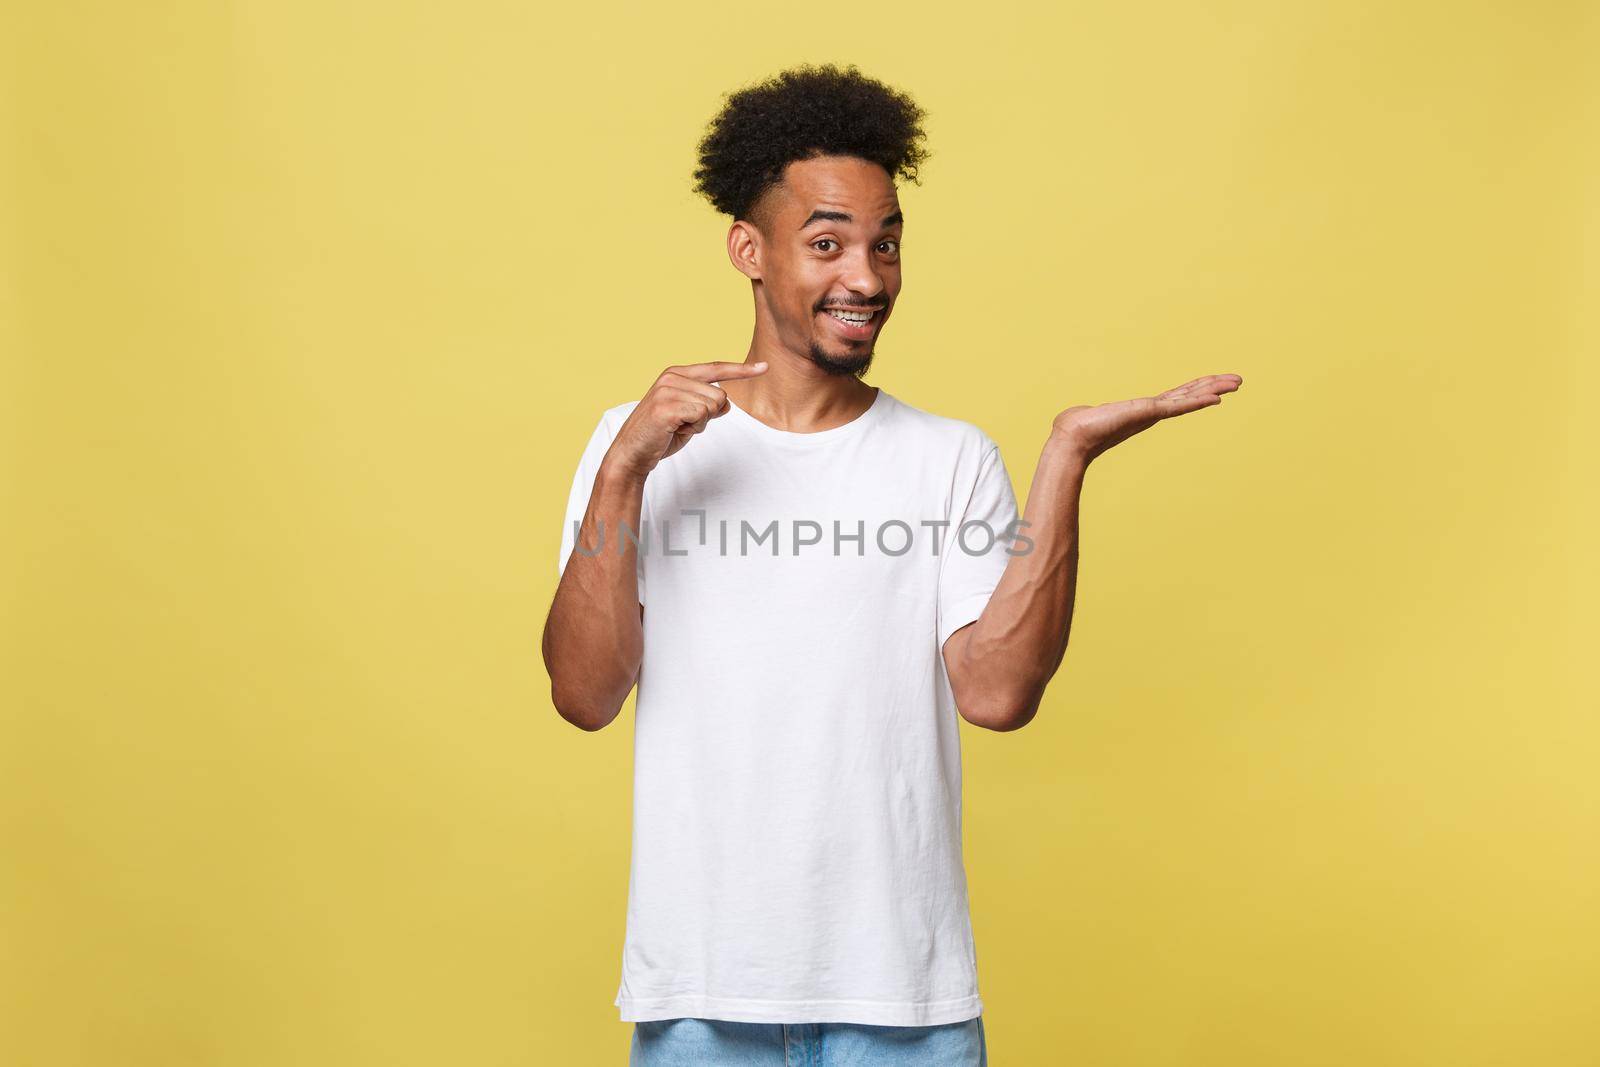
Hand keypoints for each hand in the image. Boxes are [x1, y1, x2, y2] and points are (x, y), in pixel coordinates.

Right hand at [606, 361, 769, 477]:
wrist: (632, 453)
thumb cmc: (660, 434)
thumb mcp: (688, 416)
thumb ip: (706, 405)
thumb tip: (726, 403)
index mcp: (677, 373)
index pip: (716, 368)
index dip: (742, 369)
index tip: (764, 367)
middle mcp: (672, 376)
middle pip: (720, 395)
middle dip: (709, 416)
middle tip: (683, 424)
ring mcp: (668, 390)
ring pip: (713, 406)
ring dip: (700, 424)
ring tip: (677, 427)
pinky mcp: (666, 407)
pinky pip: (702, 416)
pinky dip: (693, 428)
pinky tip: (674, 430)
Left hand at [1050, 373, 1242, 464]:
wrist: (1072, 438)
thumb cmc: (1078, 428)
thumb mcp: (1091, 414)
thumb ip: (1096, 413)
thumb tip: (1084, 413)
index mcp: (1143, 411)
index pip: (1176, 397)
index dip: (1196, 390)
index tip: (1214, 384)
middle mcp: (1152, 413)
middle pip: (1189, 396)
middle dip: (1213, 387)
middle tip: (1238, 381)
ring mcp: (1152, 414)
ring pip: (1189, 398)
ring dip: (1213, 390)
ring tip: (1236, 383)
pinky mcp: (1148, 414)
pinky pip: (1178, 406)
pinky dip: (1197, 401)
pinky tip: (1216, 398)